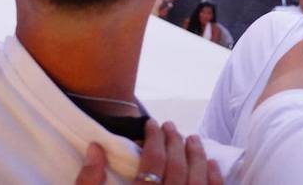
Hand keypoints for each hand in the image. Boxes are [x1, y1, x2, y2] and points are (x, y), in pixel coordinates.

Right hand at [75, 120, 222, 184]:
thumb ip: (89, 182)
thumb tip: (96, 148)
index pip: (153, 162)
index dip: (154, 139)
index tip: (152, 124)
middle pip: (178, 169)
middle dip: (175, 143)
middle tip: (170, 126)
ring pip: (198, 182)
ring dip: (197, 157)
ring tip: (192, 139)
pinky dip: (214, 180)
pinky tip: (212, 165)